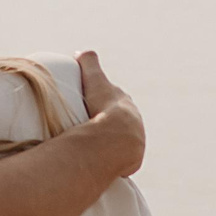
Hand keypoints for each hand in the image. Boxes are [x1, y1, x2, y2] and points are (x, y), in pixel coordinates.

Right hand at [75, 50, 144, 176]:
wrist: (116, 139)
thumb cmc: (104, 107)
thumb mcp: (94, 80)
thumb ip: (89, 63)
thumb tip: (81, 52)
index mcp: (127, 106)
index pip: (115, 102)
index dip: (103, 103)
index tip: (90, 109)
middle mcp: (135, 123)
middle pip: (119, 123)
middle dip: (107, 125)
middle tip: (86, 130)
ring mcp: (135, 142)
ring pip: (120, 142)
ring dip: (109, 145)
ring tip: (91, 149)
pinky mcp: (132, 160)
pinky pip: (120, 160)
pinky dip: (111, 160)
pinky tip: (100, 163)